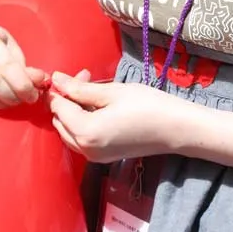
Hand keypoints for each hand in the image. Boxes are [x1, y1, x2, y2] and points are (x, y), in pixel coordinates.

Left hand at [48, 72, 184, 162]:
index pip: (58, 108)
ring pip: (69, 131)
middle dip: (67, 99)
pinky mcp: (103, 157)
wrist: (176, 129)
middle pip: (60, 121)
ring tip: (93, 90)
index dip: (61, 89)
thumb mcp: (112, 92)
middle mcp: (85, 149)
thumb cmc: (148, 106)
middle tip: (86, 77)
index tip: (74, 74)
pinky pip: (81, 138)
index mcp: (86, 132)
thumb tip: (56, 79)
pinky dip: (82, 122)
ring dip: (74, 110)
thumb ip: (80, 88)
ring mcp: (94, 156)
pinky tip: (98, 106)